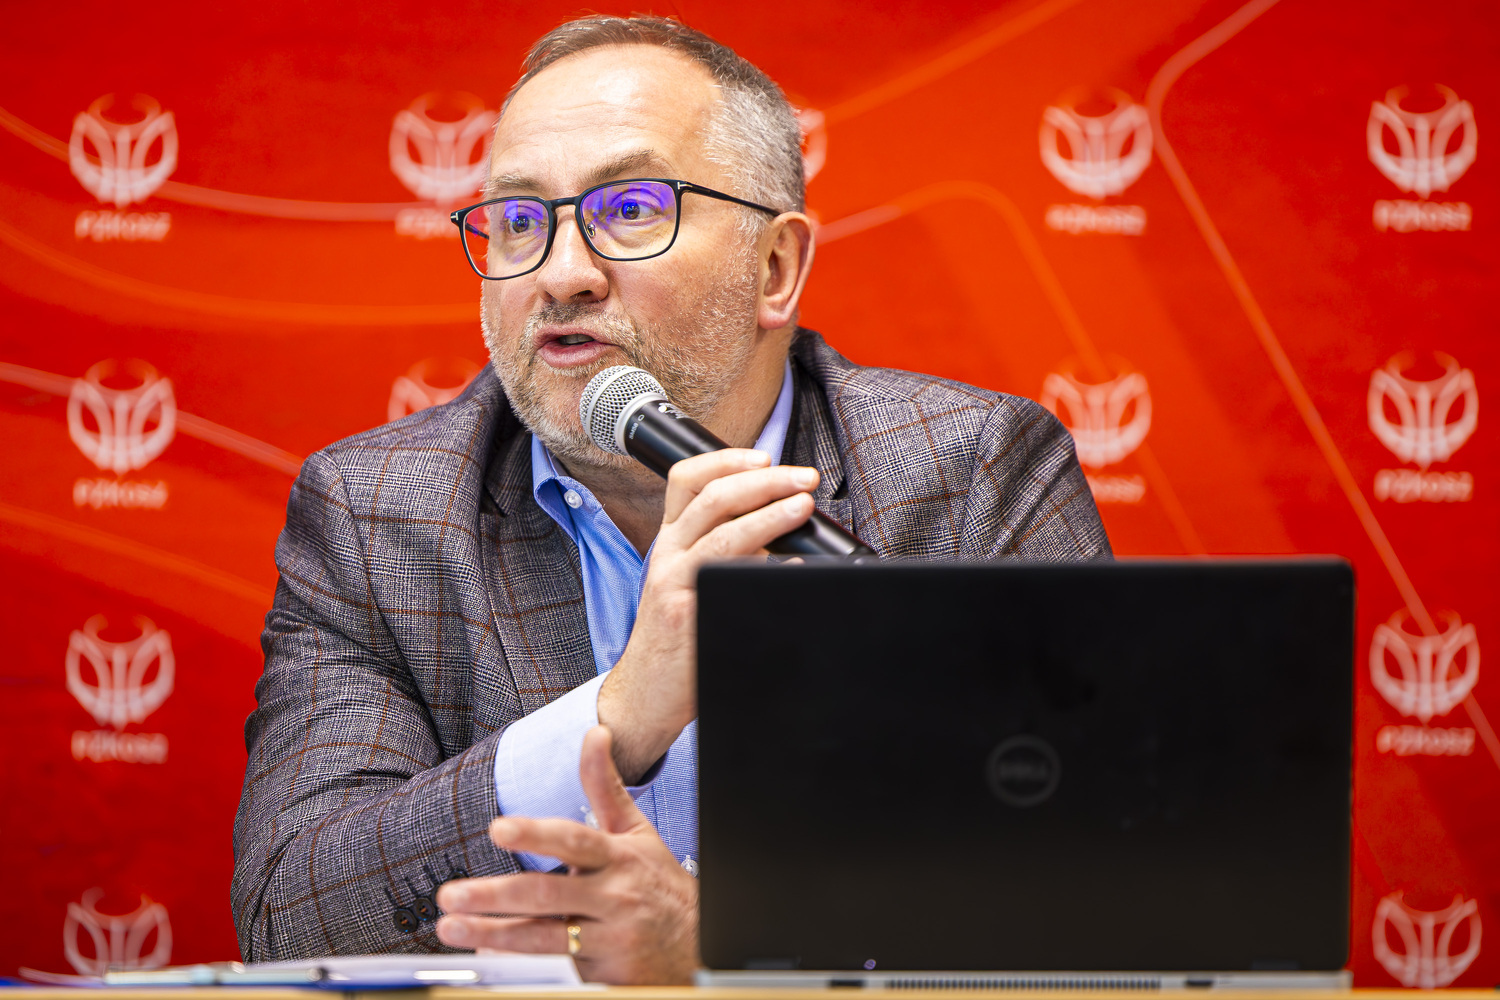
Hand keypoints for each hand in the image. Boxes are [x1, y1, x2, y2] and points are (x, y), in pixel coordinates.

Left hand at [434, 726, 698, 984]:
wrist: (700, 942)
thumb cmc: (657, 883)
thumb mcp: (635, 832)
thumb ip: (605, 786)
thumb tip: (594, 733)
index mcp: (618, 857)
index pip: (574, 841)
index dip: (536, 834)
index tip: (498, 829)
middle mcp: (615, 897)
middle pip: (548, 895)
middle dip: (494, 895)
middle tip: (450, 894)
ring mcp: (611, 939)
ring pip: (545, 938)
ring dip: (493, 934)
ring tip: (452, 927)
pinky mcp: (607, 975)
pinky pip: (556, 968)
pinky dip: (519, 963)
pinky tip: (488, 957)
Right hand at [600, 449, 818, 779]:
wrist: (645, 693)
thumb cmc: (675, 637)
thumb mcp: (686, 579)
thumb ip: (720, 548)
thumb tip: (778, 524)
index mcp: (671, 540)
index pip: (687, 479)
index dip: (727, 459)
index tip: (766, 457)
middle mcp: (668, 555)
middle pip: (713, 497)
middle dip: (765, 481)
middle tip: (803, 479)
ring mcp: (674, 584)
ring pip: (723, 534)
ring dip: (769, 514)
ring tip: (802, 507)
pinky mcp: (686, 616)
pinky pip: (729, 582)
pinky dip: (766, 569)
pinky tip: (792, 566)